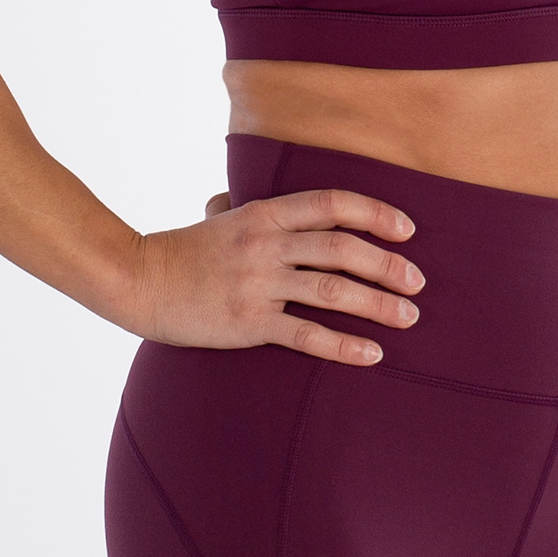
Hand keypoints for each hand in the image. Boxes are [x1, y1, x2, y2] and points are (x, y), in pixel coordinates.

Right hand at [127, 185, 424, 364]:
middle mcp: (267, 243)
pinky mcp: (249, 322)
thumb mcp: (224, 216)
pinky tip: (372, 354)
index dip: (376, 213)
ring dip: (378, 304)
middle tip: (418, 281)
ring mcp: (258, 283)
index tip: (408, 229)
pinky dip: (344, 344)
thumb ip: (258, 208)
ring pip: (333, 290)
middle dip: (388, 264)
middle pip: (343, 248)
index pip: (333, 204)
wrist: (139, 280)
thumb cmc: (185, 249)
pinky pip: (306, 334)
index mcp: (265, 213)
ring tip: (408, 317)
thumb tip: (288, 202)